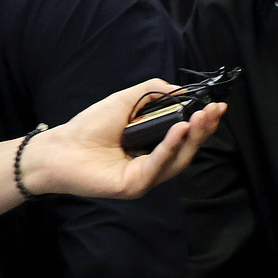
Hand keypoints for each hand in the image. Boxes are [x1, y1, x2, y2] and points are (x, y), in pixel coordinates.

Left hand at [25, 79, 225, 198]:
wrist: (59, 147)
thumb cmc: (89, 126)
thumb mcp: (126, 100)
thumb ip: (154, 92)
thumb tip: (183, 91)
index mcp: (153, 147)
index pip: (185, 136)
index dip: (202, 122)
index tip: (217, 106)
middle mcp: (152, 164)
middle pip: (187, 150)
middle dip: (204, 129)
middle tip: (215, 110)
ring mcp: (144, 178)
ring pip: (177, 160)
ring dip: (192, 138)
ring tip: (201, 117)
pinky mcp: (134, 186)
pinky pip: (157, 166)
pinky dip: (170, 147)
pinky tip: (180, 128)